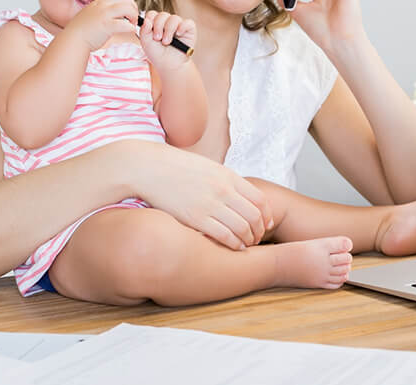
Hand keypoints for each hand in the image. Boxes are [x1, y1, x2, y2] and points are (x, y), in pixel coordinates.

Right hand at [67, 0, 137, 50]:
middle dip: (133, 9)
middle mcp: (102, 6)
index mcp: (98, 3)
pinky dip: (131, 27)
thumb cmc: (81, 32)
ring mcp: (104, 15)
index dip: (127, 4)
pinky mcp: (107, 26)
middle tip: (133, 19)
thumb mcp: (90, 15)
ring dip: (134, 16)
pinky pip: (126, 24)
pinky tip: (130, 31)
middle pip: (126, 0)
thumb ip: (100, 12)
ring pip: (128, 9)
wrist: (73, 40)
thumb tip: (112, 15)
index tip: (129, 12)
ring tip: (132, 24)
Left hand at [138, 10, 196, 72]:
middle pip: (162, 15)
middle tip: (157, 38)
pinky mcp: (189, 30)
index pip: (152, 14)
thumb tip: (147, 20)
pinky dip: (182, 27)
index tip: (149, 30)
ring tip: (166, 42)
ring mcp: (178, 25)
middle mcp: (167, 23)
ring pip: (174, 18)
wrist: (169, 65)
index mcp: (156, 24)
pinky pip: (188, 23)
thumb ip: (144, 30)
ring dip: (169, 30)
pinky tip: (178, 34)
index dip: (150, 19)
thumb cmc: (157, 54)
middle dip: (158, 26)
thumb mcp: (146, 42)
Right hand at [139, 145, 274, 249]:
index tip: (265, 224)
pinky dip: (234, 245)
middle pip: (255, 216)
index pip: (261, 200)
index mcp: (227, 175)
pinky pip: (224, 236)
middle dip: (260, 231)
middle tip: (257, 238)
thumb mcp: (207, 167)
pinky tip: (232, 247)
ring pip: (243, 228)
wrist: (148, 168)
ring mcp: (210, 204)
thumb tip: (241, 196)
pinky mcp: (195, 218)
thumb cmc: (176, 167)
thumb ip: (226, 181)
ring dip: (248, 240)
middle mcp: (223, 189)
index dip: (267, 216)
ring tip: (245, 244)